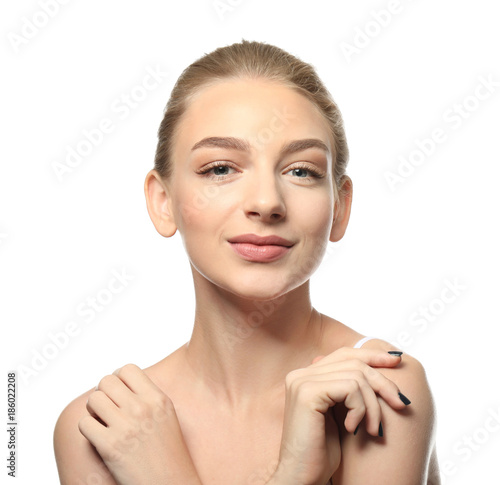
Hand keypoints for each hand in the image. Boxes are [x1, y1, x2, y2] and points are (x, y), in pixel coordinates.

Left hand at [78, 364, 200, 484]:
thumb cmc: (168, 453)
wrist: (171, 484)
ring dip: (93, 410)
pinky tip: (99, 437)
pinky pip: (85, 423)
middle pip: (106, 381)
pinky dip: (88, 429)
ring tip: (102, 421)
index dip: (118, 378)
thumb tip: (119, 380)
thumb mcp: (167, 414)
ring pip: (93, 399)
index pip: (128, 369)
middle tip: (107, 407)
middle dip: (103, 392)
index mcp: (158, 399)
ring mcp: (126, 427)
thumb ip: (147, 395)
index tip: (118, 392)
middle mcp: (142, 409)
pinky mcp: (110, 447)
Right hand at [269, 348, 409, 484]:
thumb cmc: (322, 451)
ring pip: (356, 376)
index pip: (344, 354)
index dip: (372, 355)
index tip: (397, 362)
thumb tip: (377, 366)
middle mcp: (301, 374)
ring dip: (373, 405)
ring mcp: (302, 382)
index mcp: (306, 376)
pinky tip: (353, 429)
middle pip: (353, 362)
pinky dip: (361, 410)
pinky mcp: (307, 393)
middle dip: (382, 383)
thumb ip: (348, 389)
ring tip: (374, 430)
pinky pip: (350, 388)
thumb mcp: (340, 413)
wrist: (302, 477)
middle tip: (400, 405)